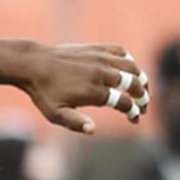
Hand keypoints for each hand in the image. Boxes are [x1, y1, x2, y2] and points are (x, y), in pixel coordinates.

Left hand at [26, 43, 149, 132]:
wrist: (35, 64)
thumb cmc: (44, 93)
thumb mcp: (56, 114)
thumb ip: (76, 123)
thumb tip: (92, 130)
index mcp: (93, 92)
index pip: (124, 102)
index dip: (133, 111)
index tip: (135, 118)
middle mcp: (101, 73)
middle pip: (133, 83)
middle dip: (143, 96)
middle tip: (144, 106)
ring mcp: (100, 58)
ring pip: (131, 66)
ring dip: (141, 78)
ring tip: (144, 88)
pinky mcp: (96, 48)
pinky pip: (120, 51)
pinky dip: (129, 60)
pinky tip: (130, 68)